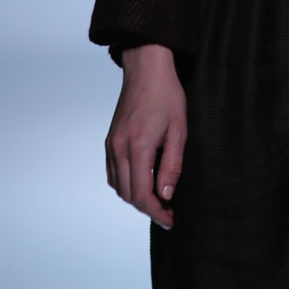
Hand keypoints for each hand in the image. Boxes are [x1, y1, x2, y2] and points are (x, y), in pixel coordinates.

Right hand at [105, 43, 186, 228]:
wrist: (146, 69)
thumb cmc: (167, 95)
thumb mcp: (179, 130)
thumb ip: (172, 165)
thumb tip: (166, 195)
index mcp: (138, 146)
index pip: (141, 194)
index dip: (156, 211)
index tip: (170, 218)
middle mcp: (119, 148)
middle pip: (127, 194)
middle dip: (147, 207)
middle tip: (167, 210)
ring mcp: (111, 144)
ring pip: (118, 186)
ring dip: (135, 196)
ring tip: (157, 195)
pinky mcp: (110, 139)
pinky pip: (113, 172)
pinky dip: (125, 182)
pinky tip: (143, 179)